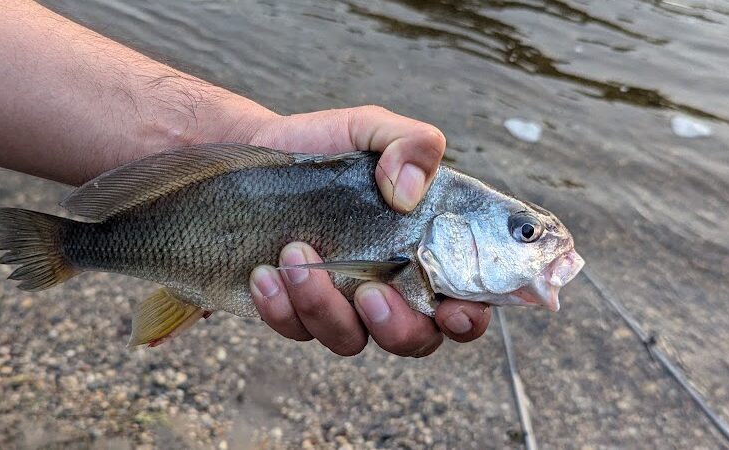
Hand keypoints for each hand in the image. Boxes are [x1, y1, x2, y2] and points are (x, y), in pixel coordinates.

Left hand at [246, 106, 491, 356]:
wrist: (259, 149)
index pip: (463, 302)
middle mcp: (389, 287)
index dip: (468, 318)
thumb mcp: (373, 128)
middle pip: (414, 340)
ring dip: (324, 307)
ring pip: (349, 339)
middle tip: (368, 292)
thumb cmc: (327, 146)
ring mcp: (341, 304)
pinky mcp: (295, 310)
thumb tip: (409, 192)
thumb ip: (412, 144)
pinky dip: (281, 308)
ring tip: (295, 252)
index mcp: (423, 249)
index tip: (452, 310)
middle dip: (395, 326)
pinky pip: (295, 329)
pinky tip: (265, 272)